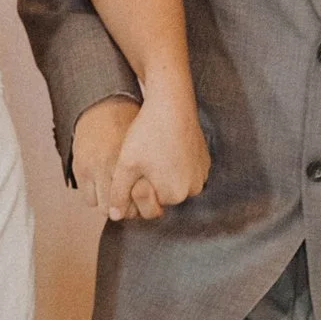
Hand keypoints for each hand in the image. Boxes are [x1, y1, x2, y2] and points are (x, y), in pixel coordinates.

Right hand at [70, 97, 140, 214]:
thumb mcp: (142, 146)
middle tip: (130, 204)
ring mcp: (90, 168)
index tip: (141, 203)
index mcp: (126, 160)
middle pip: (118, 207)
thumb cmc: (129, 125)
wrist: (104, 105)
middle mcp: (107, 165)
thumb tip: (153, 199)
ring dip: (109, 204)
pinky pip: (87, 198)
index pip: (133, 200)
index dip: (138, 206)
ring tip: (116, 196)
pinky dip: (96, 196)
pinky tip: (103, 186)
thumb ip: (145, 171)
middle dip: (124, 209)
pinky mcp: (78, 168)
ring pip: (101, 206)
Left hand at [105, 93, 210, 223]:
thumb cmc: (147, 133)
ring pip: (175, 183)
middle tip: (144, 159)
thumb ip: (119, 194)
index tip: (135, 170)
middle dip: (153, 183)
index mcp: (174, 194)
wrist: (172, 103)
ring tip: (154, 151)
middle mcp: (193, 189)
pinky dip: (176, 163)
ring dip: (164, 174)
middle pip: (165, 196)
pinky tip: (166, 146)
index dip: (138, 190)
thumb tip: (115, 216)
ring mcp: (201, 173)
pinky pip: (186, 170)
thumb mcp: (127, 164)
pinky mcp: (205, 159)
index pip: (151, 205)